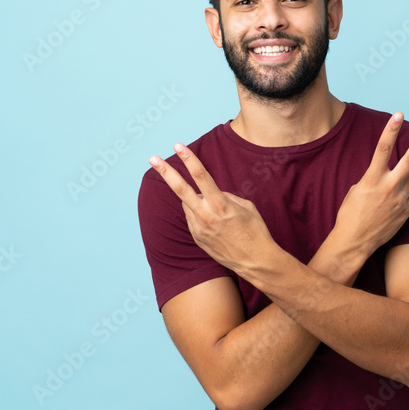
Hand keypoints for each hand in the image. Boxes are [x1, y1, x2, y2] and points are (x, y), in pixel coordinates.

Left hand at [149, 144, 275, 274]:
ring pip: (188, 204)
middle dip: (166, 172)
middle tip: (152, 158)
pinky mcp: (197, 238)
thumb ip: (226, 196)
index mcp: (221, 205)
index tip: (178, 146)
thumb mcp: (246, 207)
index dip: (189, 159)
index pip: (201, 176)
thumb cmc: (256, 232)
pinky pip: (192, 218)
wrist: (256, 262)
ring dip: (194, 199)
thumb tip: (212, 192)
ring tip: (217, 211)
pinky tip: (215, 222)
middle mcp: (206, 216)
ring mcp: (199, 229)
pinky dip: (198, 213)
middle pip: (181, 189)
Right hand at [334, 112, 408, 258]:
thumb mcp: (357, 189)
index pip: (383, 148)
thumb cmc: (351, 213)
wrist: (355, 241)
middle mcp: (388, 187)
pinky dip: (408, 192)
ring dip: (405, 177)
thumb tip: (390, 170)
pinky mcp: (407, 210)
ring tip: (390, 190)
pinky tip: (396, 201)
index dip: (391, 130)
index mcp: (372, 179)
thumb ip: (375, 176)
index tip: (399, 114)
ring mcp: (400, 200)